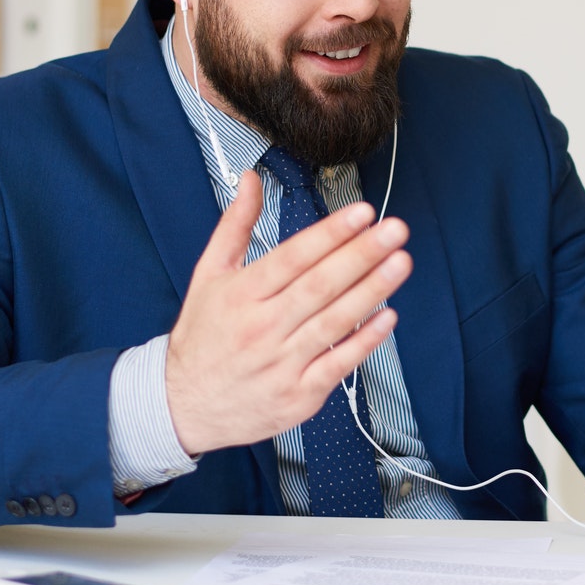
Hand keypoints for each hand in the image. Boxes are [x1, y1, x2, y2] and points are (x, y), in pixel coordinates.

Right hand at [164, 171, 410, 455]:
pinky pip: (338, 363)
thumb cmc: (202, 336)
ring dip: (372, 290)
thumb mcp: (209, 275)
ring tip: (400, 262)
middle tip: (395, 230)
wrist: (184, 406)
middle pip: (320, 285)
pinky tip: (389, 315)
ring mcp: (282, 363)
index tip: (363, 213)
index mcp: (241, 294)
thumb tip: (250, 178)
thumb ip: (235, 224)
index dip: (331, 233)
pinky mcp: (299, 394)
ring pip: (334, 321)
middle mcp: (262, 327)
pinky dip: (366, 340)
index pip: (293, 257)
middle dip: (362, 255)